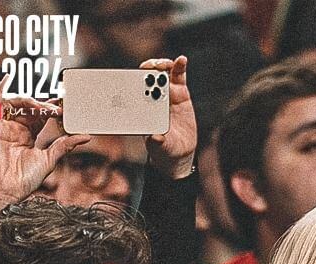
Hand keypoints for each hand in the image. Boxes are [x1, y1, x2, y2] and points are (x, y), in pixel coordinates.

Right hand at [0, 75, 90, 217]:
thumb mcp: (49, 159)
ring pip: (19, 104)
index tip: (66, 106)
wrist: (7, 190)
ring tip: (44, 108)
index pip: (43, 116)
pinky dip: (1, 89)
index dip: (53, 109)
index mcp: (33, 137)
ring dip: (31, 102)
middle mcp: (20, 129)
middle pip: (32, 108)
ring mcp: (7, 126)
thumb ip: (65, 145)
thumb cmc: (26, 179)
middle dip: (45, 105)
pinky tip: (7, 78)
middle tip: (59, 106)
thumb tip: (86, 136)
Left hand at [142, 56, 195, 179]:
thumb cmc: (164, 149)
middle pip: (147, 77)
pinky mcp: (180, 92)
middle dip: (147, 70)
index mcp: (142, 108)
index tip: (134, 77)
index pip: (135, 90)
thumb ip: (157, 142)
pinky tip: (181, 60)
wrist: (179, 151)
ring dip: (161, 65)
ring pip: (162, 73)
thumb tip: (154, 138)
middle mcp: (152, 98)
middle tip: (149, 68)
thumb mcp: (159, 148)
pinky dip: (180, 66)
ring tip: (164, 65)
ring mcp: (166, 93)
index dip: (133, 81)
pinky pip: (179, 76)